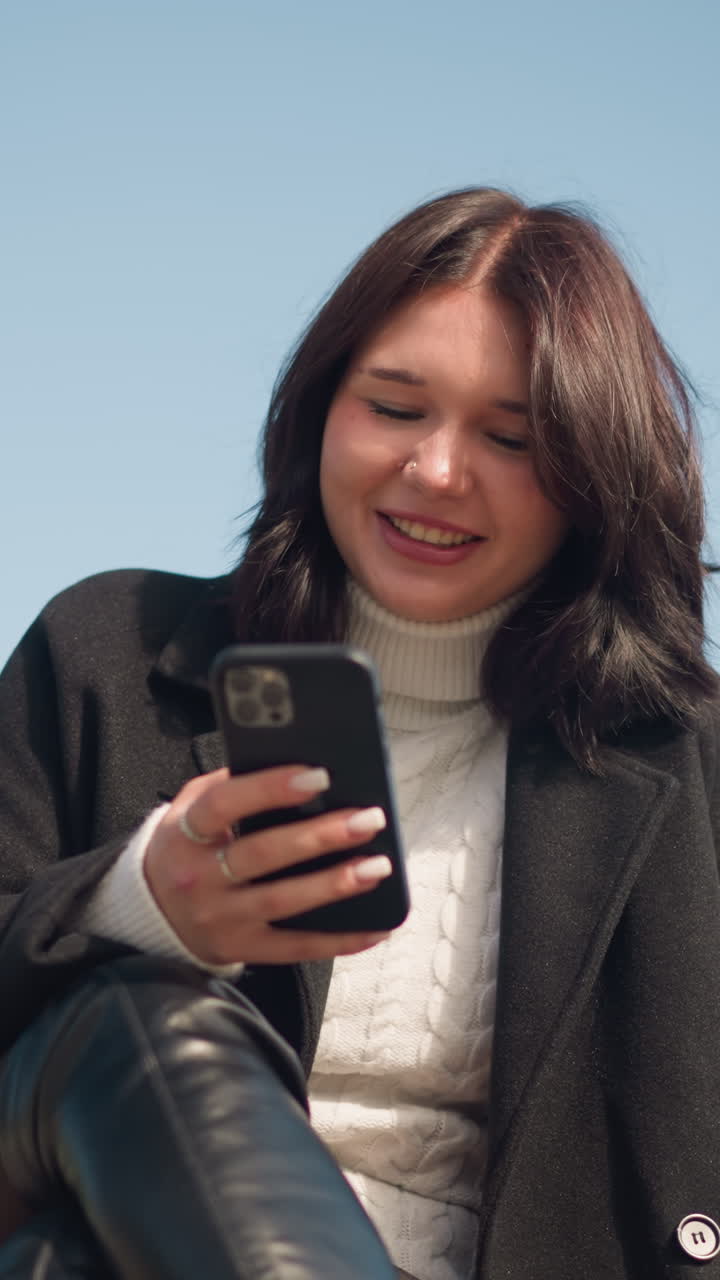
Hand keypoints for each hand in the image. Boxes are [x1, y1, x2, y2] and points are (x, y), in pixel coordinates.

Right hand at [144, 766, 392, 964]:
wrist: (150, 910)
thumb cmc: (186, 847)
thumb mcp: (190, 808)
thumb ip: (230, 783)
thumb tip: (291, 761)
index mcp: (186, 832)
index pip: (224, 804)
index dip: (270, 788)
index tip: (317, 776)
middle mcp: (200, 877)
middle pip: (263, 854)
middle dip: (320, 835)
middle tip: (367, 819)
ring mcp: (220, 918)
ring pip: (283, 901)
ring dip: (335, 884)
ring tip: (377, 866)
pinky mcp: (240, 949)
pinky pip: (295, 948)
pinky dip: (339, 940)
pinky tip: (375, 928)